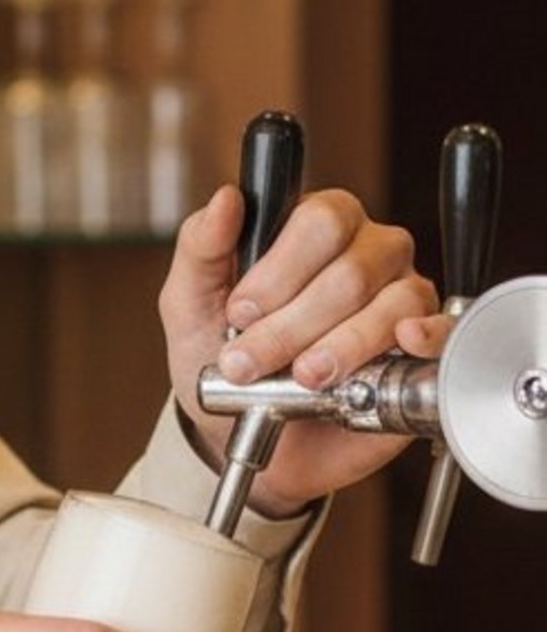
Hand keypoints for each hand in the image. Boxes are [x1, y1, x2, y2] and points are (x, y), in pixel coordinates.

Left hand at [160, 185, 447, 516]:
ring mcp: (402, 296)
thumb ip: (201, 246)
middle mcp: (366, 252)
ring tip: (302, 376)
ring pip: (392, 305)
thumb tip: (226, 198)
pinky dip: (424, 338)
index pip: (319, 221)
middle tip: (253, 361)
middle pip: (351, 270)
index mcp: (313, 227)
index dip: (280, 271)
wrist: (246, 433)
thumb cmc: (220, 356)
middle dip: (294, 323)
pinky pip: (441, 330)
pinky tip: (398, 346)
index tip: (241, 313)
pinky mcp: (424, 347)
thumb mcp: (190, 301)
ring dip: (339, 347)